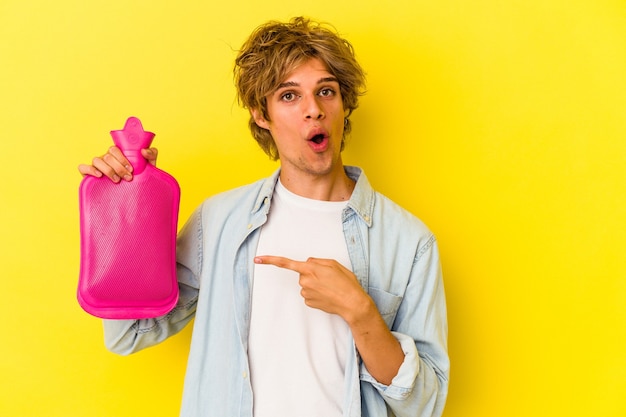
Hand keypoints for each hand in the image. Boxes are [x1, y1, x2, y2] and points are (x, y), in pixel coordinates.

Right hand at [77, 146, 157, 181]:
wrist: (134, 196)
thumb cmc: (139, 178)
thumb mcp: (148, 166)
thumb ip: (151, 155)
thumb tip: (143, 151)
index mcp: (117, 155)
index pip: (115, 149)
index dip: (122, 158)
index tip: (132, 169)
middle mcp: (106, 158)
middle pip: (107, 156)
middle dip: (118, 167)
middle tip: (128, 178)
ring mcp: (97, 166)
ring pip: (97, 160)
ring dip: (108, 170)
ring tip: (117, 181)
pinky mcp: (88, 174)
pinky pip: (83, 167)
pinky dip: (90, 169)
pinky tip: (99, 176)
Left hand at [255, 255, 404, 383]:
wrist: (352, 303)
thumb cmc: (346, 283)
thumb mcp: (334, 264)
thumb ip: (317, 261)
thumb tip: (307, 263)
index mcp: (310, 268)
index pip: (286, 263)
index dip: (270, 260)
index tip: (257, 259)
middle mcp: (305, 281)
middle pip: (302, 273)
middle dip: (312, 274)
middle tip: (328, 278)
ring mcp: (306, 293)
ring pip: (306, 284)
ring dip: (315, 284)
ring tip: (330, 287)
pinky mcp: (309, 302)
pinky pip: (309, 294)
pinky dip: (317, 294)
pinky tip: (327, 295)